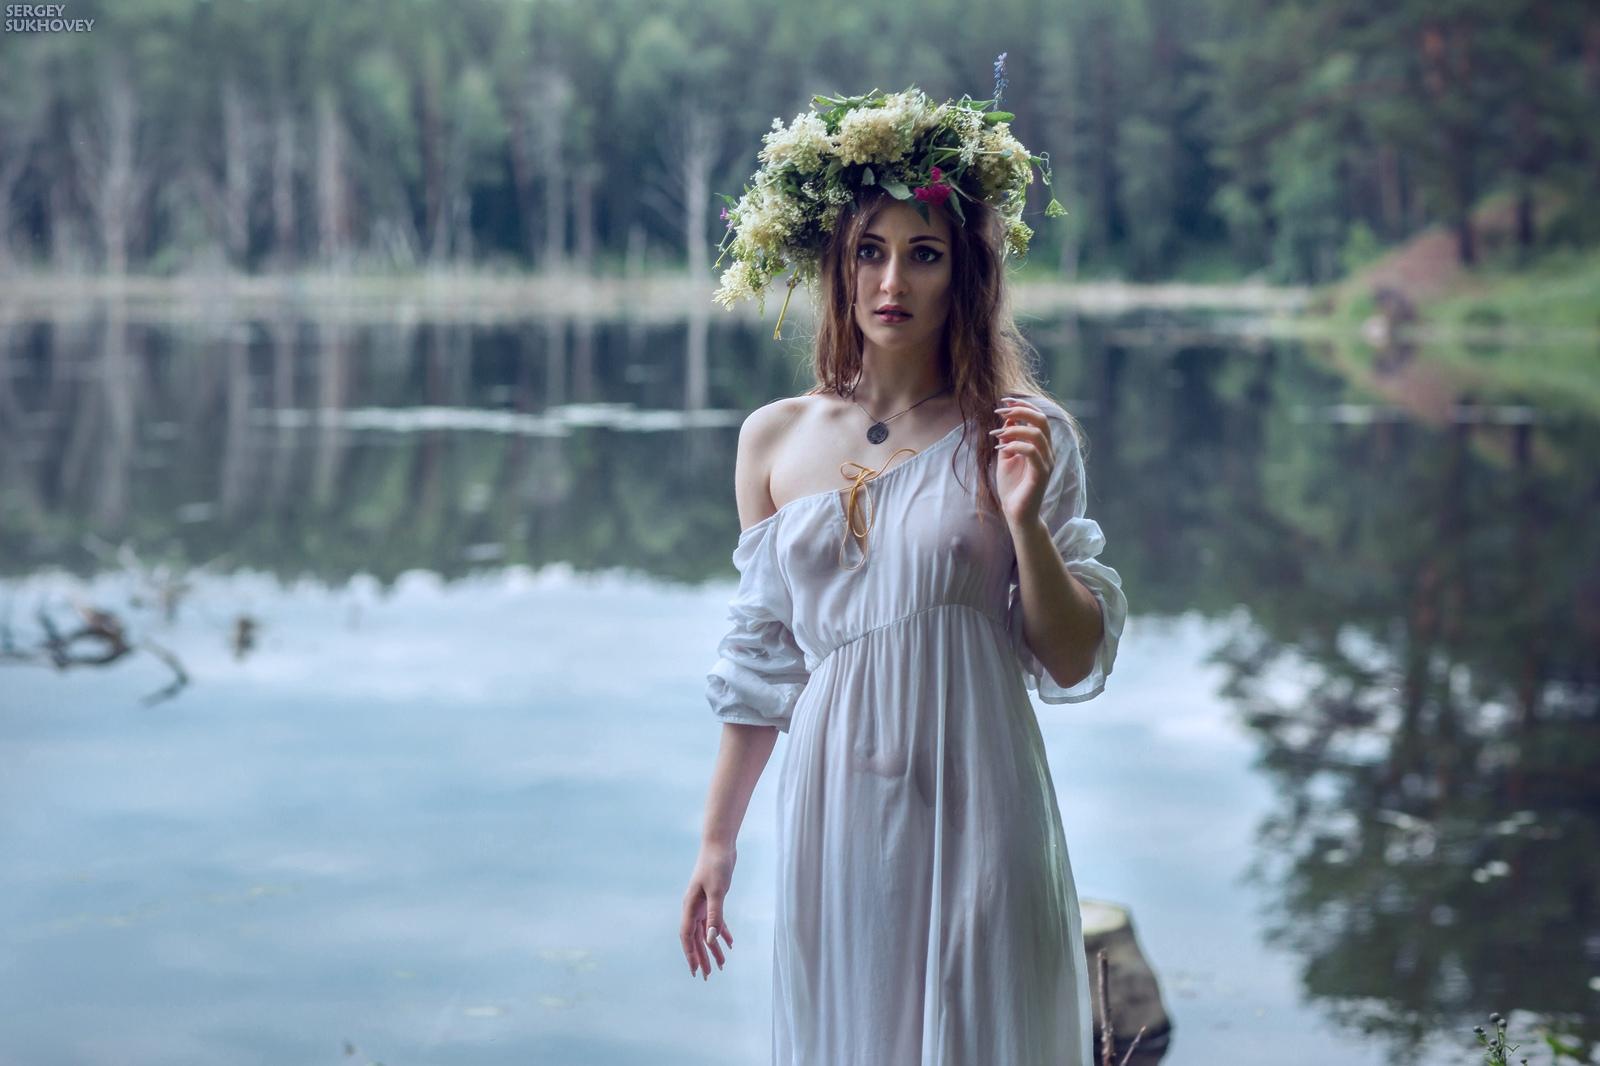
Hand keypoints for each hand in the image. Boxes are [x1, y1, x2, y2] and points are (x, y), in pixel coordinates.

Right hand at [680, 841, 735, 979]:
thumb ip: (714, 915)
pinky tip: (730, 944)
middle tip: (708, 976)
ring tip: (722, 965)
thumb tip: (711, 939)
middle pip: (696, 938)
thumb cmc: (716, 865)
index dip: (690, 955)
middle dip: (702, 957)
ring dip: (713, 948)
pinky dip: (722, 932)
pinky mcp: (712, 899)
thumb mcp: (717, 891)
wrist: (720, 845)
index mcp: (690, 907)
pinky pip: (716, 921)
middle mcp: (694, 908)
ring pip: (707, 932)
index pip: (687, 936)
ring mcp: (702, 904)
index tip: (695, 971)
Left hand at [990, 396, 1052, 529]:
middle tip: (1000, 411)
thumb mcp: (1006, 456)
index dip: (1023, 406)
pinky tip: (1001, 448)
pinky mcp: (1041, 475)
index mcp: (1041, 446)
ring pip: (1038, 434)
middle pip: (1042, 420)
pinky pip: (1032, 453)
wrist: (1016, 512)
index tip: (1003, 401)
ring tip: (997, 434)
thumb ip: (1008, 438)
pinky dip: (1016, 445)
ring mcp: (1046, 463)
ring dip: (1015, 429)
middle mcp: (1047, 452)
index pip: (1039, 418)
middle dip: (1020, 411)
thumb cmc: (1012, 486)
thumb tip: (1007, 417)